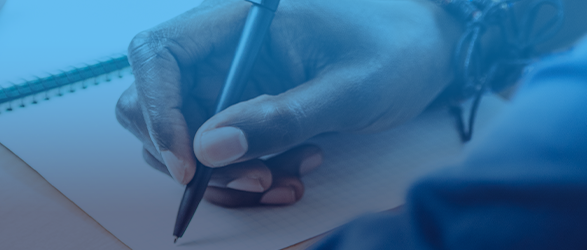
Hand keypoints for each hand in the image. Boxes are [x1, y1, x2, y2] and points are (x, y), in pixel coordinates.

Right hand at [116, 0, 462, 206]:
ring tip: (287, 181)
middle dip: (194, 157)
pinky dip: (249, 175)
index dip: (156, 110)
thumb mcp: (348, 89)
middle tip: (254, 182)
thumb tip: (209, 148)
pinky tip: (294, 174)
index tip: (189, 163)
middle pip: (158, 105)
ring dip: (227, 175)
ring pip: (190, 140)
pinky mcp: (247, 110)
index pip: (157, 55)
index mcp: (235, 20)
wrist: (430, 52)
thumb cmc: (397, 50)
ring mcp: (231, 82)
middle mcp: (222, 50)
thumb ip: (280, 118)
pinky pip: (223, 154)